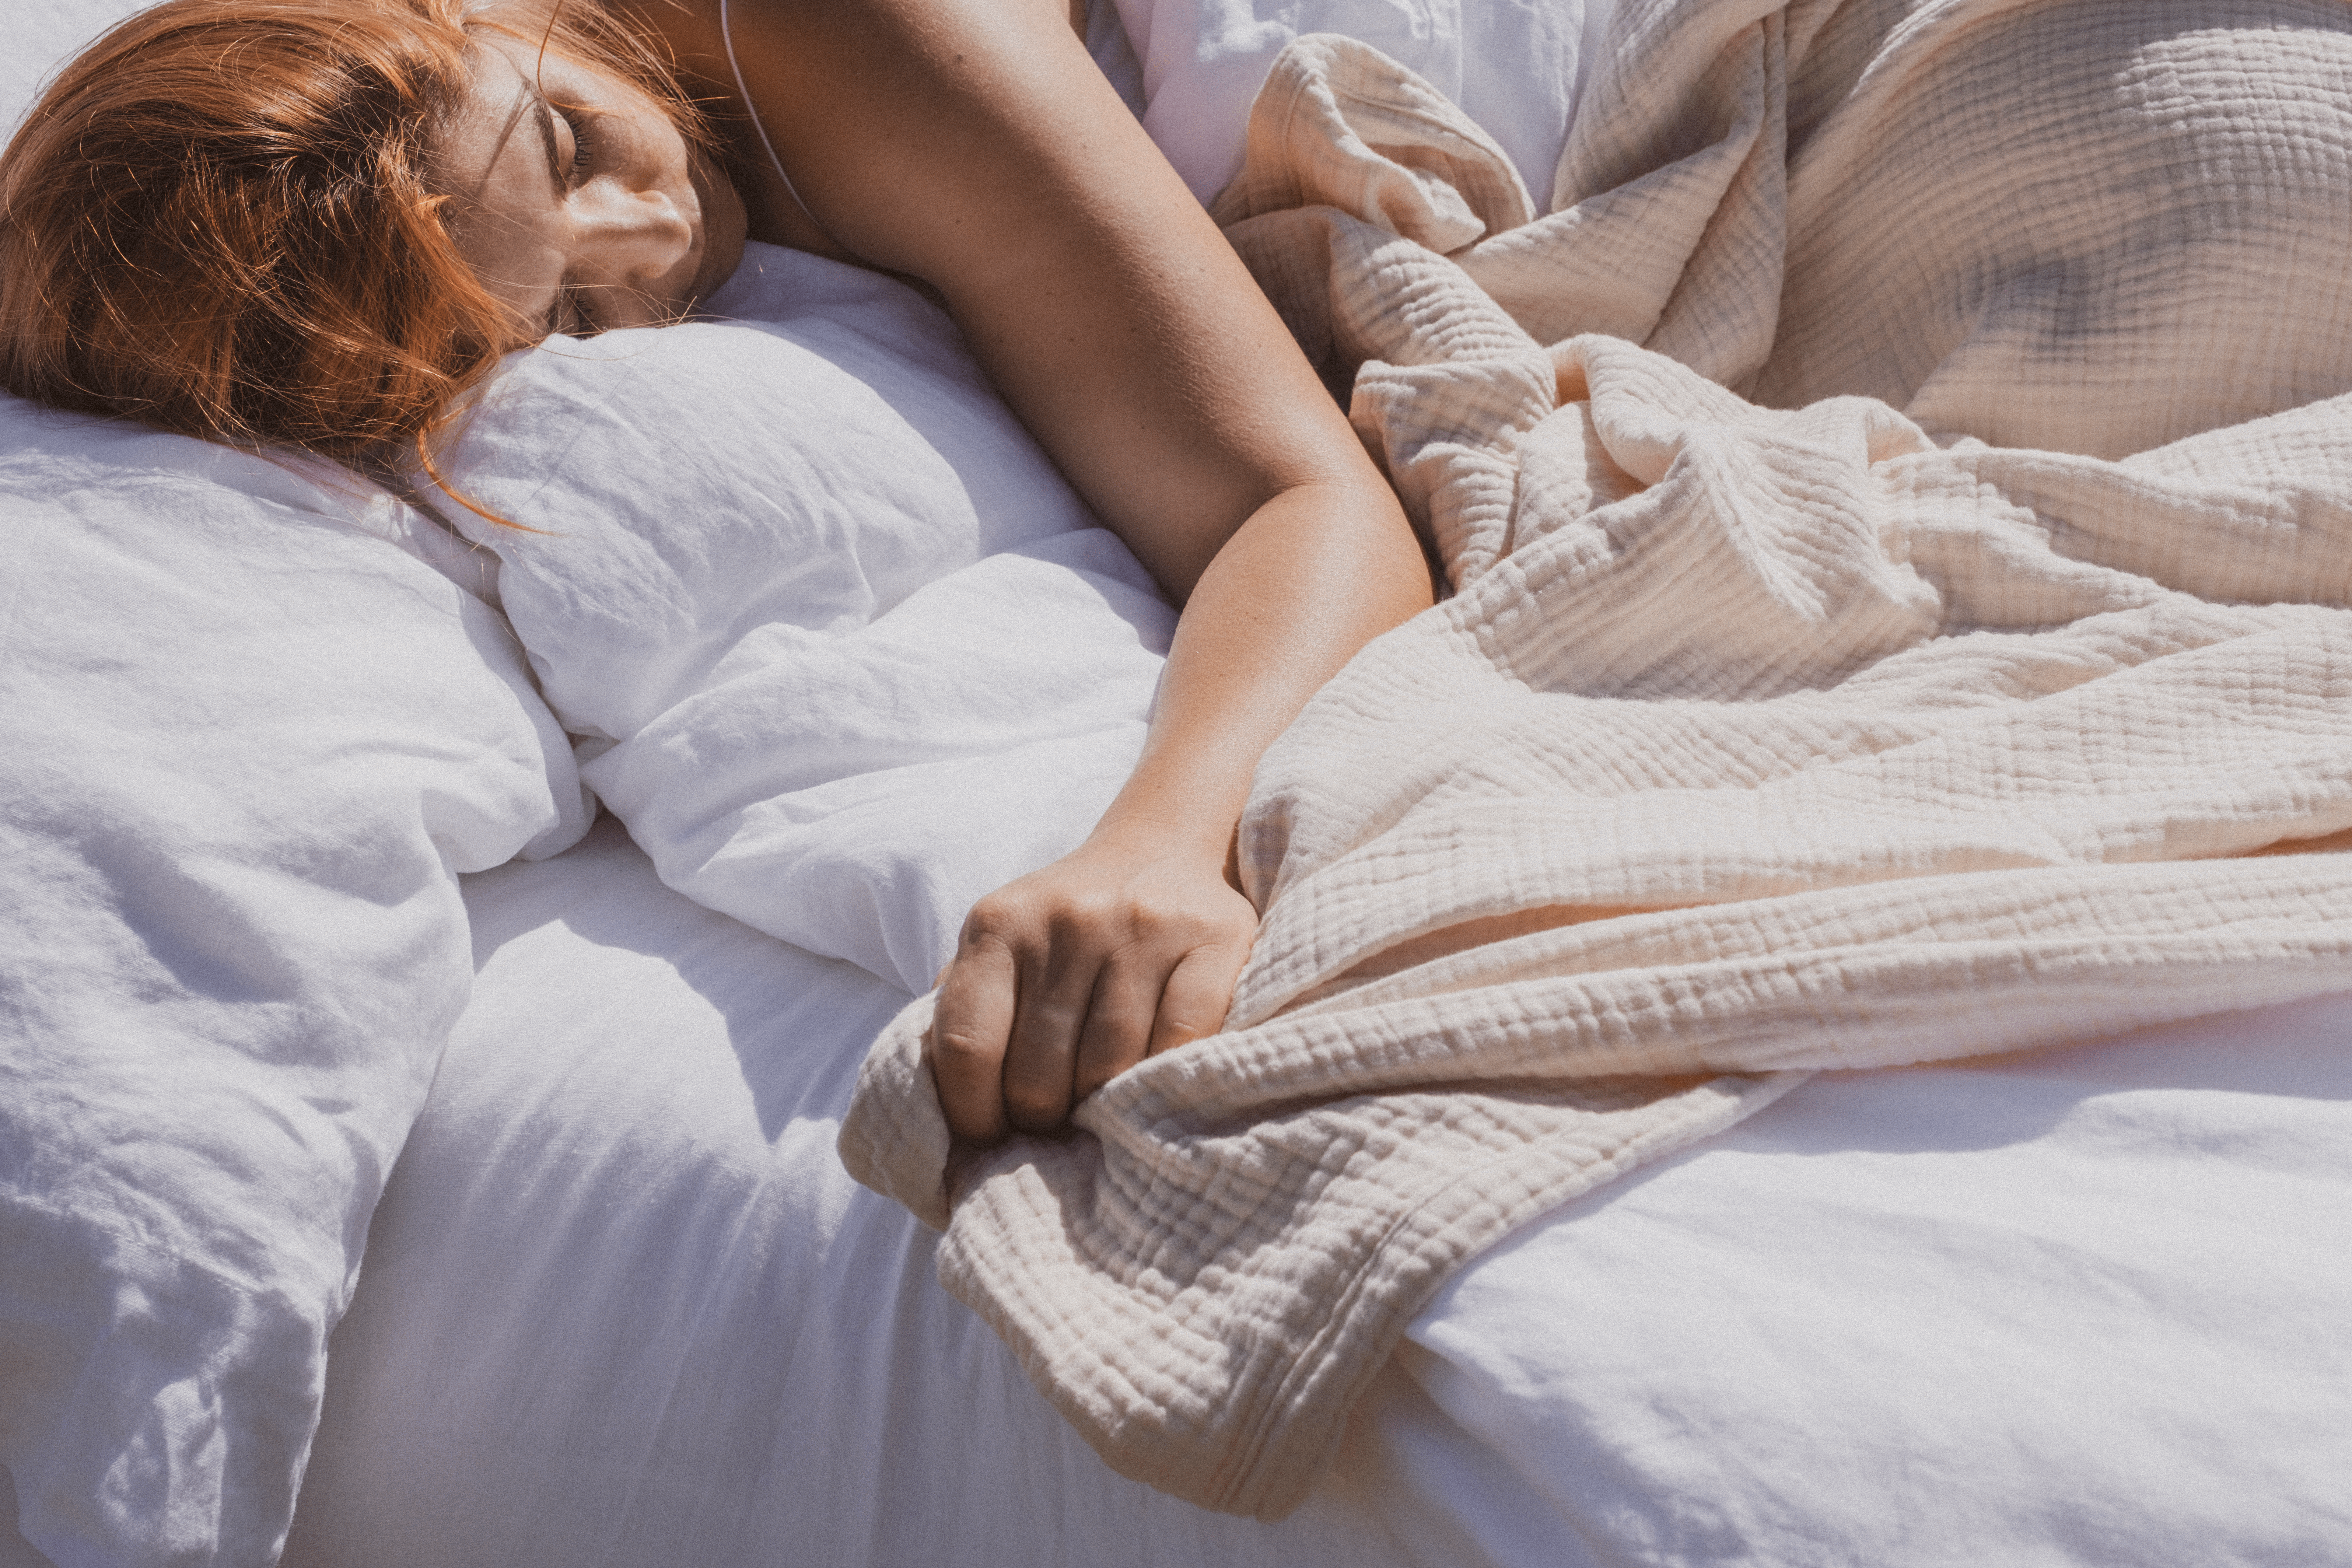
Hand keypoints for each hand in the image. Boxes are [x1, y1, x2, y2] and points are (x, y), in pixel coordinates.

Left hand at [925, 836, 1257, 1143]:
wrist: (1161, 849)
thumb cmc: (1065, 929)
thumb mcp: (997, 948)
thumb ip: (961, 1013)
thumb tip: (929, 1110)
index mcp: (997, 924)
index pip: (966, 1046)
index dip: (971, 1114)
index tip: (987, 1139)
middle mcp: (1068, 920)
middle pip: (1038, 1072)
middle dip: (1040, 1119)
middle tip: (1052, 1125)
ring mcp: (1143, 929)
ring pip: (1108, 1067)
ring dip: (1100, 1108)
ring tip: (1097, 1108)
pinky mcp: (1213, 941)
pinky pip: (1181, 1042)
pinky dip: (1162, 1077)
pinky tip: (1150, 1081)